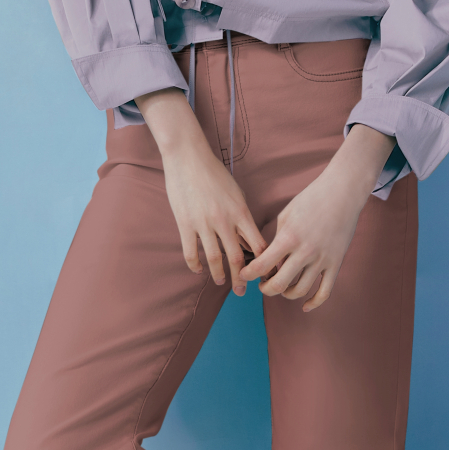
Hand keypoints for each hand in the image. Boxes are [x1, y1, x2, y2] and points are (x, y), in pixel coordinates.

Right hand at [136, 88, 263, 292]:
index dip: (262, 263)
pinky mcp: (185, 223)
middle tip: (242, 291)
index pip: (257, 245)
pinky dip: (196, 265)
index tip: (263, 274)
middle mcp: (224, 220)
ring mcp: (204, 223)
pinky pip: (191, 252)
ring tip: (220, 282)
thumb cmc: (215, 174)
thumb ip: (243, 219)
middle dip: (241, 278)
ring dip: (218, 275)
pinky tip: (198, 270)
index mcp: (241, 212)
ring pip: (214, 259)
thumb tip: (248, 244)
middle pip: (236, 258)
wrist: (188, 158)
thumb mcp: (236, 194)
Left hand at [239, 124, 394, 312]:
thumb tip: (267, 260)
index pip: (262, 265)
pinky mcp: (336, 263)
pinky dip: (314, 303)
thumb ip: (276, 240)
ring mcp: (322, 259)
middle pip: (279, 284)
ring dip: (286, 294)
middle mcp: (305, 252)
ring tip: (282, 288)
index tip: (244, 276)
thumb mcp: (286, 215)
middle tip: (262, 285)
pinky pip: (325, 292)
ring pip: (299, 291)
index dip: (248, 274)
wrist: (343, 192)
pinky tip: (305, 306)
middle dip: (265, 289)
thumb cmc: (311, 199)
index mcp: (288, 237)